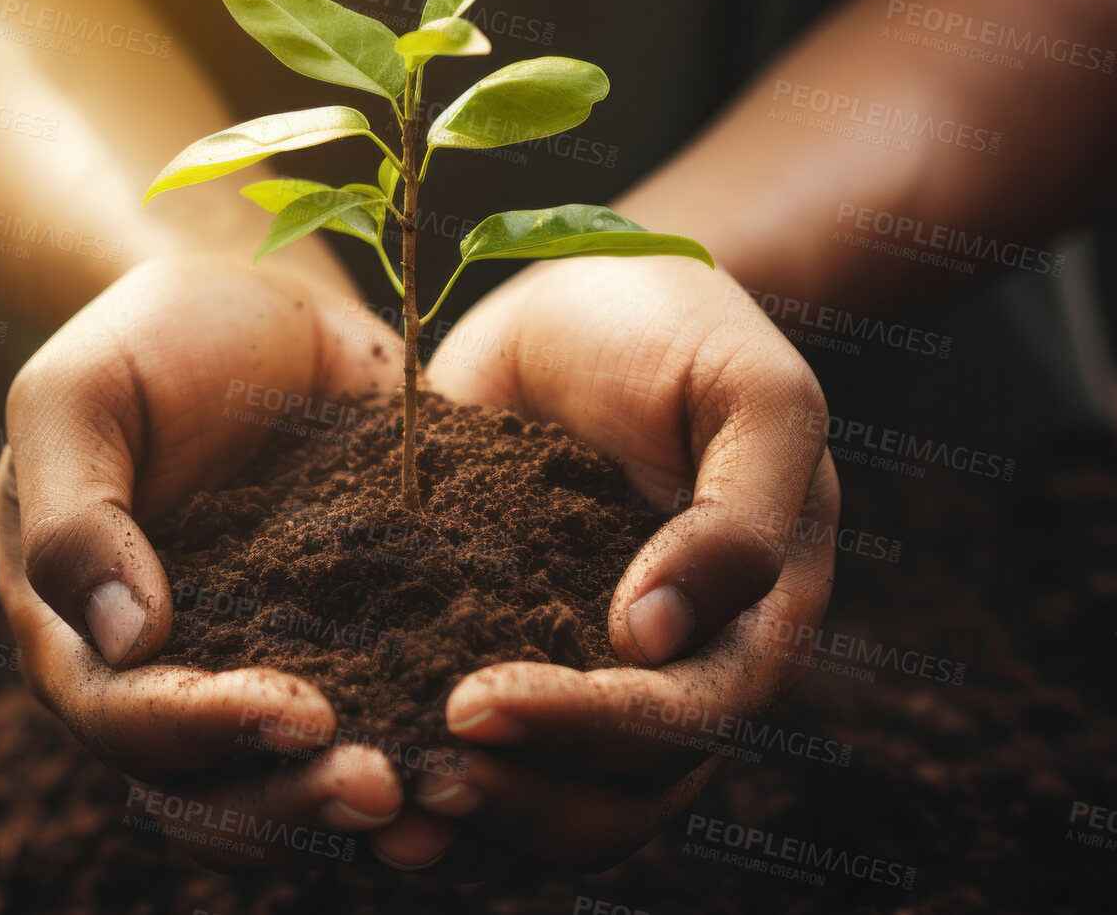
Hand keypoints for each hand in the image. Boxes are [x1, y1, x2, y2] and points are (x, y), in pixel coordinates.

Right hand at [0, 255, 408, 869]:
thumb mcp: (79, 394)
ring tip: (443, 799)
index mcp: (79, 635)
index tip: (300, 709)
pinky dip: (422, 754)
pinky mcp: (352, 652)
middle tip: (386, 787)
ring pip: (293, 783)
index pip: (127, 718)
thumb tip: (129, 639)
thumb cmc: (151, 339)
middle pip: (213, 789)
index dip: (205, 730)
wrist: (258, 300)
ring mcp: (261, 673)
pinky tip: (491, 759)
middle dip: (296, 798)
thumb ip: (74, 512)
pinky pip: (378, 726)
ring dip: (360, 804)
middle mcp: (168, 680)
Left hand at [389, 255, 839, 873]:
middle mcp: (681, 680)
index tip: (480, 702)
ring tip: (383, 803)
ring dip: (475, 815)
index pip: (689, 719)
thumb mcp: (748, 394)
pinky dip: (431, 782)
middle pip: (621, 796)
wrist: (587, 301)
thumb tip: (656, 639)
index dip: (592, 728)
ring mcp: (593, 681)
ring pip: (554, 804)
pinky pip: (488, 755)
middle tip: (418, 775)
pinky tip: (359, 782)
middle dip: (522, 794)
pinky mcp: (509, 660)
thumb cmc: (681, 333)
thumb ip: (738, 515)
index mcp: (756, 628)